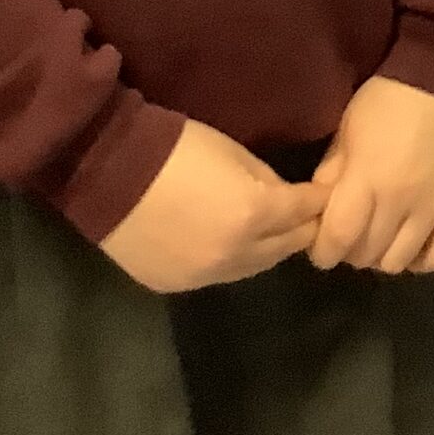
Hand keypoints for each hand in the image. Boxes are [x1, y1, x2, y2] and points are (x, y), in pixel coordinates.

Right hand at [100, 121, 327, 293]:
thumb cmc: (174, 148)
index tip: (326, 193)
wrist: (107, 172)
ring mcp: (205, 276)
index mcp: (255, 214)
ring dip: (267, 248)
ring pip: (255, 268)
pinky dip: (229, 260)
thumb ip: (266, 179)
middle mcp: (236, 254)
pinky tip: (223, 242)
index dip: (319, 199)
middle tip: (303, 213)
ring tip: (268, 230)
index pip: (306, 211)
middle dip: (299, 228)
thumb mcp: (231, 151)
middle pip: (287, 246)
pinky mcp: (178, 286)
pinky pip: (217, 276)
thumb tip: (285, 197)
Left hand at [309, 76, 433, 276]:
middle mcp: (400, 203)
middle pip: (366, 255)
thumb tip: (319, 210)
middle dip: (349, 250)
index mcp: (367, 180)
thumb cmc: (386, 100)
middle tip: (349, 234)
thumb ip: (331, 174)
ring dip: (381, 256)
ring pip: (398, 262)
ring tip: (379, 237)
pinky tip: (410, 244)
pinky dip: (420, 260)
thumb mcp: (346, 130)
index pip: (337, 239)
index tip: (321, 244)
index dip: (323, 251)